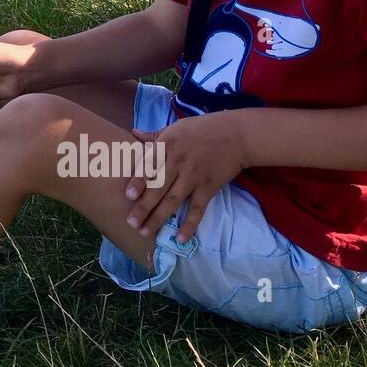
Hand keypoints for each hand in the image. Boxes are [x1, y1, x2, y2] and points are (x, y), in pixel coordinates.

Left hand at [121, 111, 247, 243]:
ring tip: (145, 232)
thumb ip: (154, 135)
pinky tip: (180, 239)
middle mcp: (179, 162)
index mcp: (168, 145)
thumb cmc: (203, 129)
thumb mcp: (176, 127)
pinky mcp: (208, 188)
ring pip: (174, 200)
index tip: (128, 195)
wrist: (237, 135)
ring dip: (158, 218)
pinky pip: (198, 209)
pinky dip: (189, 224)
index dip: (139, 180)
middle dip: (144, 206)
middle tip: (130, 223)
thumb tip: (133, 134)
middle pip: (159, 187)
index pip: (150, 165)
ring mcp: (194, 177)